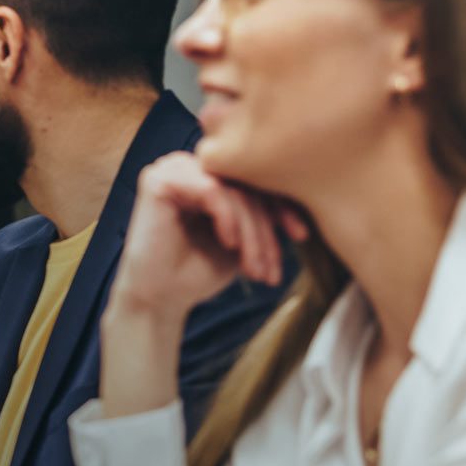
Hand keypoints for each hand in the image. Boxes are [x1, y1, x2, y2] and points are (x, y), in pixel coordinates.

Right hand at [110, 151, 306, 322]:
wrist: (159, 300)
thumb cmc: (196, 272)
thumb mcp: (242, 239)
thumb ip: (262, 214)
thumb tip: (308, 196)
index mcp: (207, 175)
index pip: (254, 180)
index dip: (282, 206)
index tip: (301, 236)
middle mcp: (189, 166)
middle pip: (245, 184)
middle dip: (264, 229)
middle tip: (270, 268)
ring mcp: (172, 169)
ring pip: (231, 189)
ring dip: (249, 230)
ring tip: (252, 266)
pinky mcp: (158, 181)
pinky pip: (211, 190)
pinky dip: (227, 219)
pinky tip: (228, 244)